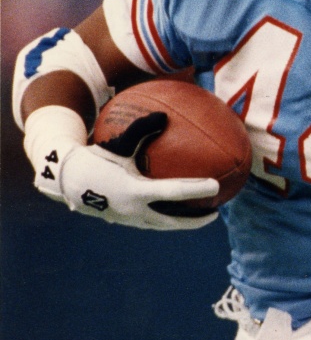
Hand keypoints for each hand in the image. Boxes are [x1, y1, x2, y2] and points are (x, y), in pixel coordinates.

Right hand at [48, 113, 220, 229]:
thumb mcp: (118, 143)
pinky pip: (151, 221)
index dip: (196, 189)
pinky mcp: (123, 222)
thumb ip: (141, 129)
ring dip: (182, 222)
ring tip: (200, 216)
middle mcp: (133, 211)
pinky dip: (166, 218)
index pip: (172, 192)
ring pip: (162, 224)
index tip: (216, 186)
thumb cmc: (95, 158)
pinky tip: (176, 209)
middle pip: (172, 220)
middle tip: (216, 211)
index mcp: (134, 192)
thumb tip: (164, 115)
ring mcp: (128, 220)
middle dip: (195, 220)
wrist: (66, 180)